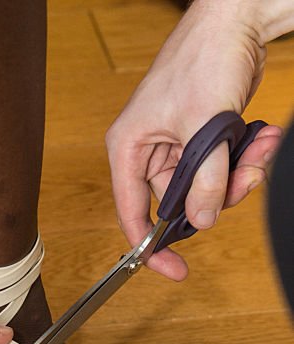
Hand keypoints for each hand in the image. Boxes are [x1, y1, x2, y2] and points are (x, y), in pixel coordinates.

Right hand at [105, 0, 281, 280]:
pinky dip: (245, 158)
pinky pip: (222, 166)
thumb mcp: (206, 126)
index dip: (152, 247)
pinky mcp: (203, 136)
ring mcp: (177, 144)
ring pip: (206, 187)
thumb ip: (205, 179)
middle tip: (245, 181)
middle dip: (216, 197)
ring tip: (261, 149)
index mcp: (130, 148)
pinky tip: (263, 137)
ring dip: (238, 176)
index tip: (175, 270)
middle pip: (178, 203)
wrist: (238, 18)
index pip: (133, 213)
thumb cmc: (205, 56)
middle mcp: (149, 150)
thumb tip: (202, 222)